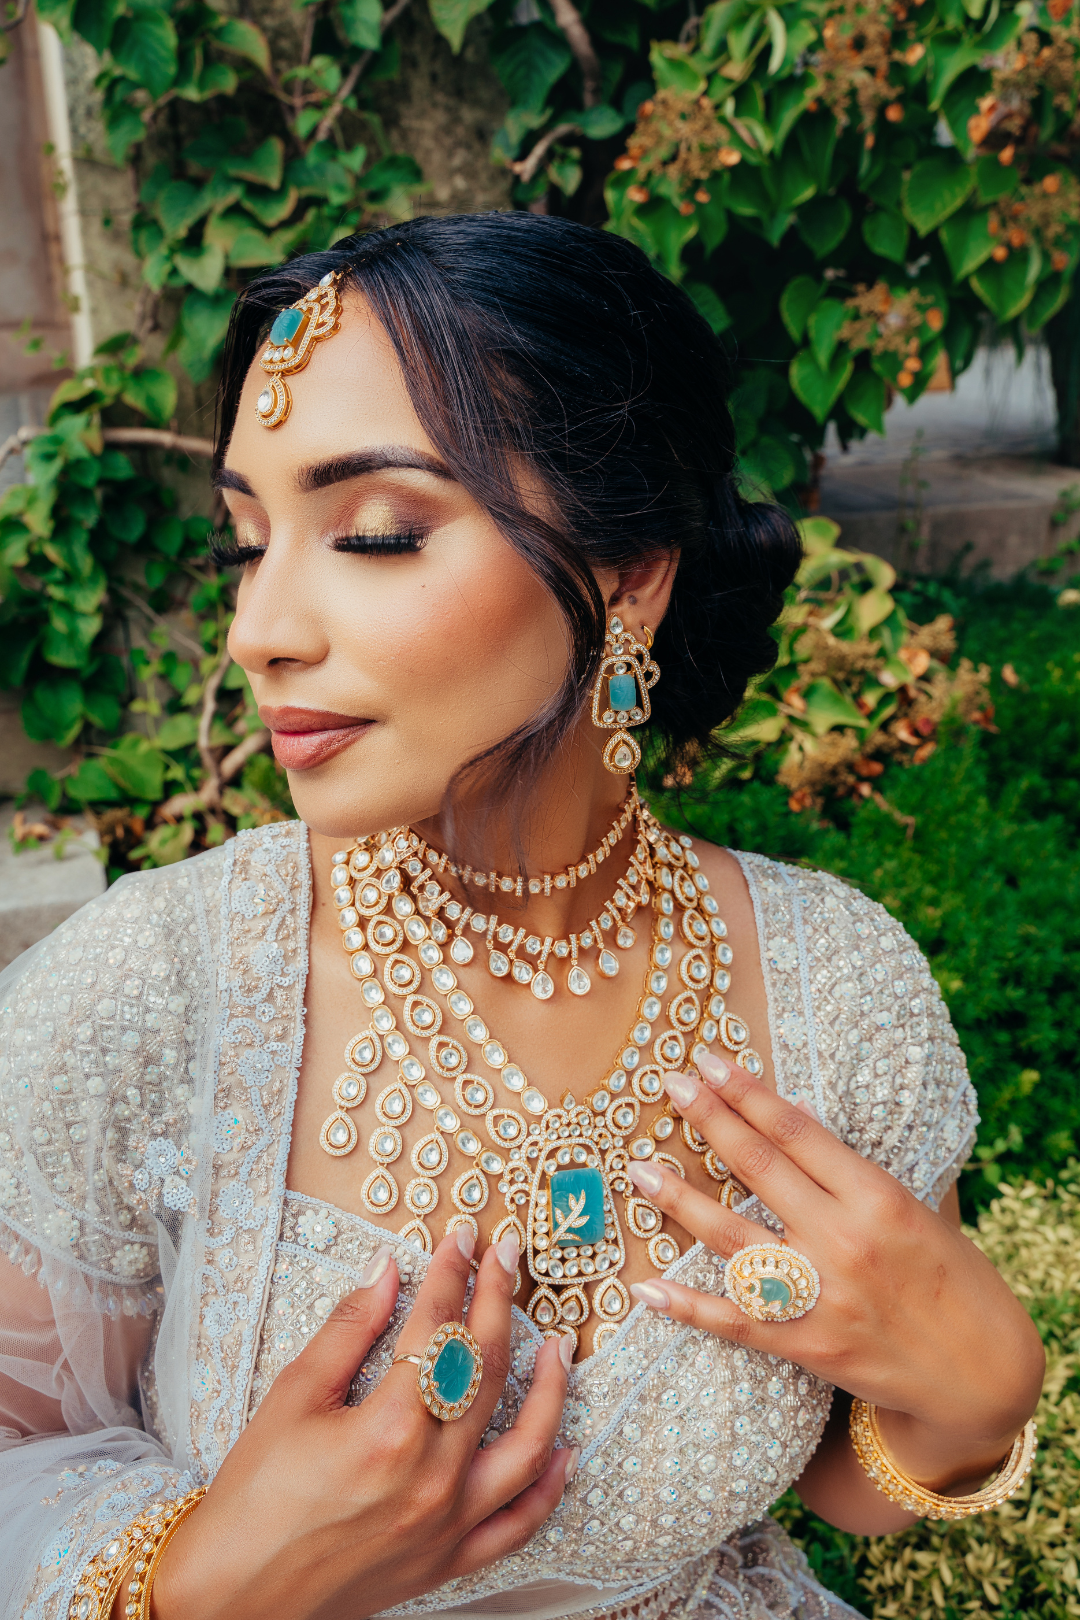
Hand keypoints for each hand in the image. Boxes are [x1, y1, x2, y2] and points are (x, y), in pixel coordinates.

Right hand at [150, 1230, 574, 1619]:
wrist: (231, 1597)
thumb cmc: (253, 1498)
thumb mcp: (292, 1397)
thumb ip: (348, 1329)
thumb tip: (387, 1270)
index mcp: (389, 1429)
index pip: (439, 1327)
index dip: (452, 1273)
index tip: (461, 1237)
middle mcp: (431, 1477)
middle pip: (487, 1368)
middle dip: (501, 1301)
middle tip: (507, 1257)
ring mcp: (447, 1523)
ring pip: (527, 1445)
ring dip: (550, 1389)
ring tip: (558, 1345)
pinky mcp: (448, 1561)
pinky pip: (518, 1523)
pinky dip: (549, 1485)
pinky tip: (565, 1450)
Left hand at [626, 1055, 1042, 1495]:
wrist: (982, 1375)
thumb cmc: (955, 1279)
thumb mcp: (917, 1208)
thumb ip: (851, 1167)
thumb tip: (794, 1110)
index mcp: (877, 1197)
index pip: (796, 1132)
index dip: (747, 1093)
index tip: (709, 1062)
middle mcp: (844, 1240)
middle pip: (759, 1169)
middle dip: (709, 1121)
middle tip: (669, 1085)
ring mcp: (822, 1295)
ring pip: (732, 1237)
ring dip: (679, 1200)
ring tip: (638, 1169)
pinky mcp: (807, 1346)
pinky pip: (734, 1321)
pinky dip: (688, 1305)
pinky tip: (647, 1287)